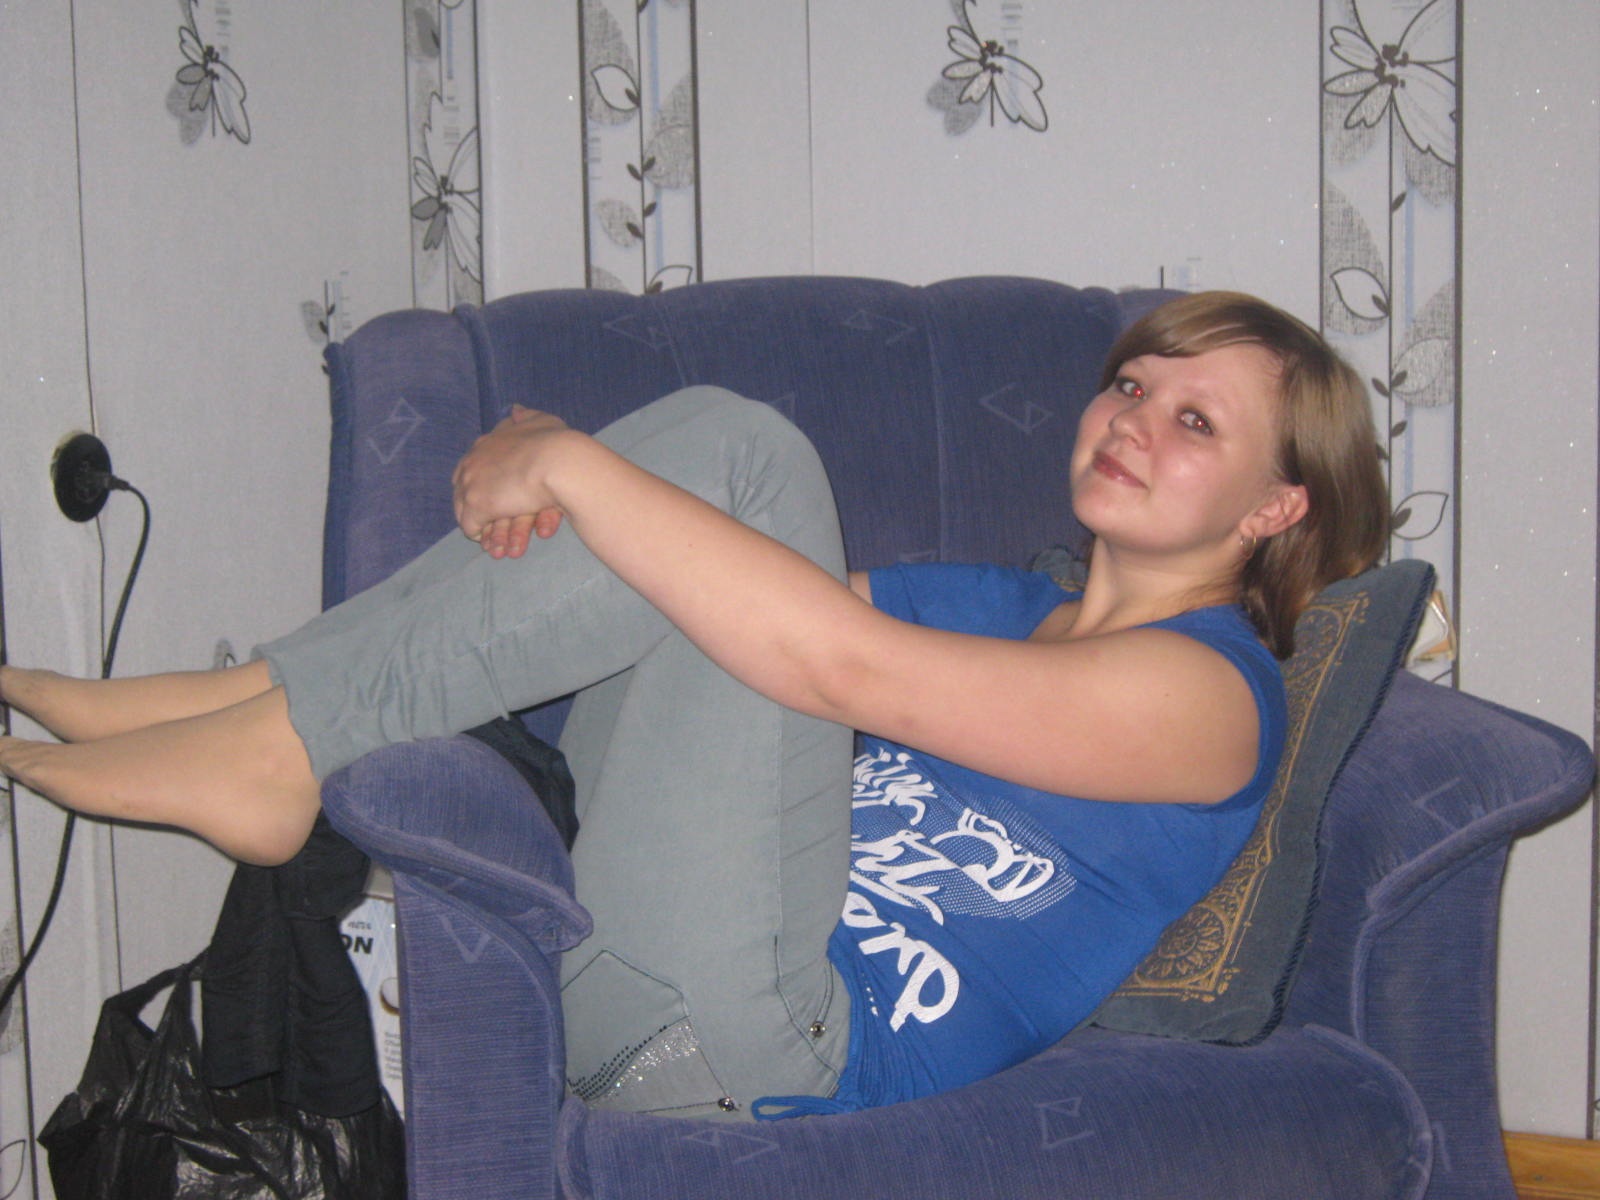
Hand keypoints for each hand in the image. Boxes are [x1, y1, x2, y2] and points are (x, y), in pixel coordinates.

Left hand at [452, 406, 571, 557]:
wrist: (559, 462)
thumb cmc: (556, 443)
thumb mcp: (541, 420)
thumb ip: (526, 417)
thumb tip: (515, 410)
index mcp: (484, 444)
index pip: (469, 469)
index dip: (480, 485)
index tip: (494, 498)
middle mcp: (472, 462)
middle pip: (463, 492)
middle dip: (480, 511)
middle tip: (491, 527)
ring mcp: (472, 484)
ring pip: (468, 513)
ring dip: (484, 530)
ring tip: (496, 546)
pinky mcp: (478, 506)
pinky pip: (471, 527)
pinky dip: (483, 538)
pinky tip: (495, 546)